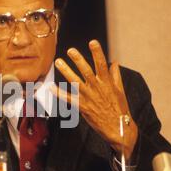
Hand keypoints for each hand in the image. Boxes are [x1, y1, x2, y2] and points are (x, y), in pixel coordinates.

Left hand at [53, 40, 137, 160]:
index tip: (92, 42)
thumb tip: (114, 62)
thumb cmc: (120, 109)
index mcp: (107, 83)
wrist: (118, 128)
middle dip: (78, 60)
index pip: (102, 65)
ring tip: (58, 62)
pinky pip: (68, 99)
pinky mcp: (82, 107)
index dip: (97, 53)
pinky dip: (59, 93)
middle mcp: (97, 89)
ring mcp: (88, 98)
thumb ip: (116, 75)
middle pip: (86, 71)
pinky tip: (50, 87)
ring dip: (66, 71)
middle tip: (70, 50)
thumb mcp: (120, 91)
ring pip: (75, 82)